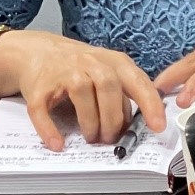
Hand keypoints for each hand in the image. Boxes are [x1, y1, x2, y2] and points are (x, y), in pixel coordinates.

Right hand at [0, 31, 166, 152]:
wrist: (36, 51)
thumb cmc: (78, 66)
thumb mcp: (107, 70)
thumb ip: (125, 90)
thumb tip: (144, 119)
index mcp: (110, 61)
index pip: (135, 79)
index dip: (149, 103)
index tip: (158, 125)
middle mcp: (87, 62)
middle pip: (108, 86)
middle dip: (113, 118)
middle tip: (112, 138)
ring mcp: (62, 73)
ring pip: (81, 93)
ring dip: (90, 121)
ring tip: (92, 137)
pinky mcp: (38, 88)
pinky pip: (43, 109)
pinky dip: (50, 129)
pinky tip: (57, 143)